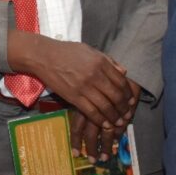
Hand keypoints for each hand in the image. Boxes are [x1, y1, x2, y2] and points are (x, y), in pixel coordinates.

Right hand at [9, 33, 132, 130]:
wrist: (44, 56)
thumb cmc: (67, 52)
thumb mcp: (89, 50)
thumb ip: (108, 60)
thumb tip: (124, 71)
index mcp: (100, 62)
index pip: (121, 81)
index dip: (128, 93)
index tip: (131, 100)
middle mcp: (95, 75)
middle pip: (116, 95)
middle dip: (124, 108)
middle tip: (126, 114)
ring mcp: (84, 87)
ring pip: (105, 106)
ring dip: (114, 117)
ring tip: (118, 122)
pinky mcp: (74, 97)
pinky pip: (91, 111)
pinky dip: (101, 120)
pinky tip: (106, 124)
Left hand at [69, 78, 141, 160]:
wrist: (124, 70)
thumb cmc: (99, 78)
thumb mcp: (87, 91)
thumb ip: (81, 105)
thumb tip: (76, 121)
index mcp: (83, 104)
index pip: (77, 127)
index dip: (76, 141)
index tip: (76, 153)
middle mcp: (95, 108)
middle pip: (90, 133)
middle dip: (91, 148)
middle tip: (92, 161)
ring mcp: (110, 111)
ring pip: (106, 134)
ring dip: (105, 147)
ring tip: (104, 158)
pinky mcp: (123, 112)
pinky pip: (119, 128)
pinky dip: (117, 136)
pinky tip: (115, 143)